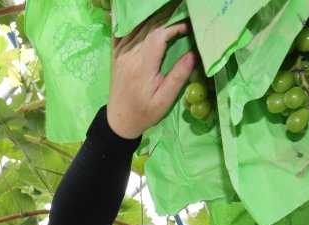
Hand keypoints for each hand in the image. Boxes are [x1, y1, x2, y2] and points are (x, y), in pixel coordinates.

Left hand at [106, 16, 195, 138]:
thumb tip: (193, 54)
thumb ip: (178, 76)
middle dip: (167, 20)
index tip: (188, 28)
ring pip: (137, 26)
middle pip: (148, 27)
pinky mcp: (116, 54)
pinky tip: (144, 21)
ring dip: (154, 20)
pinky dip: (134, 23)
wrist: (119, 121)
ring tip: (169, 20)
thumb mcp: (165, 99)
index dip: (174, 26)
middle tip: (182, 21)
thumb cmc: (144, 112)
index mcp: (142, 66)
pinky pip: (122, 31)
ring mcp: (120, 53)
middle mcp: (129, 55)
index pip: (158, 34)